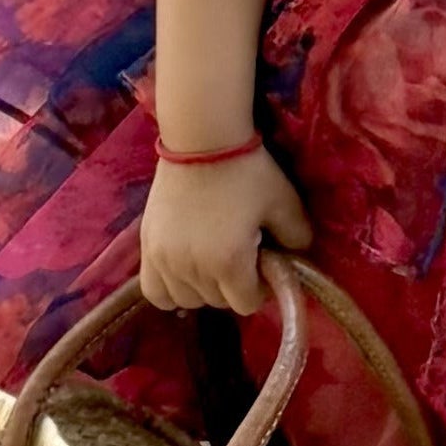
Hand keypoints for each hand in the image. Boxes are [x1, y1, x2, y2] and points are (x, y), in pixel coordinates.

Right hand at [138, 138, 313, 314]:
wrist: (201, 140)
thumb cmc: (246, 171)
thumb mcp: (285, 201)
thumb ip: (298, 237)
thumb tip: (297, 259)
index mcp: (229, 262)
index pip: (247, 304)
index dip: (261, 288)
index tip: (263, 263)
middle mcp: (192, 270)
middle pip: (217, 302)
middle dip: (234, 285)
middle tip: (242, 253)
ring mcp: (164, 261)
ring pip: (187, 300)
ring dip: (204, 288)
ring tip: (213, 259)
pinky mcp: (146, 248)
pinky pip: (154, 291)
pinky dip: (170, 290)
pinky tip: (184, 273)